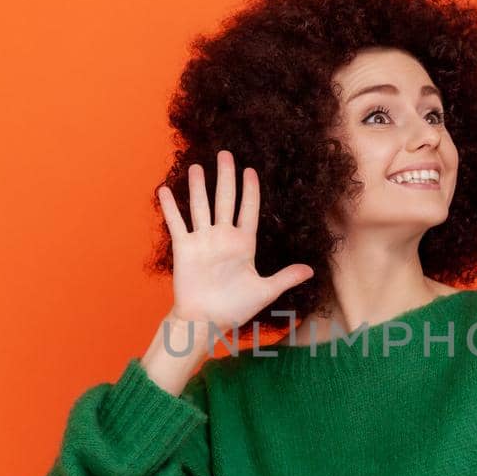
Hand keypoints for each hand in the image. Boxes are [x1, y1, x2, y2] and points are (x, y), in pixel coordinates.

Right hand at [156, 149, 314, 336]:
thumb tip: (311, 270)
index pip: (248, 210)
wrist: (206, 321)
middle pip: (225, 200)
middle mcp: (223, 237)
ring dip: (198, 186)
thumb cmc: (235, 308)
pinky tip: (165, 190)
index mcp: (244, 244)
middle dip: (225, 177)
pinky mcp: (184, 248)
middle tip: (225, 154)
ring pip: (200, 207)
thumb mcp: (264, 291)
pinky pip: (177, 224)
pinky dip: (171, 207)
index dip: (250, 190)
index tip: (251, 170)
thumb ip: (285, 277)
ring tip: (197, 166)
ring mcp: (203, 241)